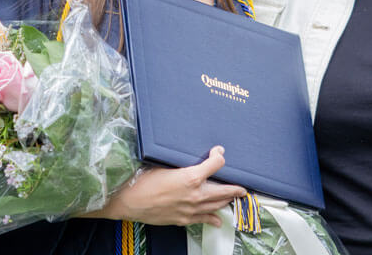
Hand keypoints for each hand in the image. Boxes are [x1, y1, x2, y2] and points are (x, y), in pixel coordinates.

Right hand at [88, 146, 246, 226]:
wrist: (129, 201)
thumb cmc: (142, 180)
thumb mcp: (163, 163)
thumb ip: (181, 162)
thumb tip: (189, 156)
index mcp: (191, 177)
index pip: (216, 164)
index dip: (219, 155)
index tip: (219, 152)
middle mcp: (195, 195)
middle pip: (223, 190)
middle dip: (234, 188)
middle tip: (242, 187)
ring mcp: (191, 209)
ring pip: (216, 205)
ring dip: (226, 201)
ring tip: (233, 198)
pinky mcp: (184, 219)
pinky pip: (204, 219)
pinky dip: (213, 218)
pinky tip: (218, 219)